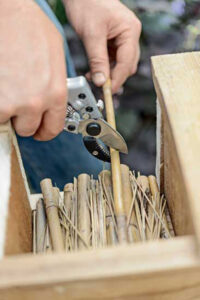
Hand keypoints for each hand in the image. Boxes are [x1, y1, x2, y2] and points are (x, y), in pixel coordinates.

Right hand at [0, 1, 66, 139]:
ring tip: (6, 88)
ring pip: (6, 121)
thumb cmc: (29, 26)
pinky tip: (0, 86)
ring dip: (5, 110)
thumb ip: (54, 86)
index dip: (44, 131)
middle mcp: (34, 102)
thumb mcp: (56, 58)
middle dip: (23, 119)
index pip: (52, 129)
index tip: (39, 130)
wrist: (6, 12)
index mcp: (55, 94)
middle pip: (27, 129)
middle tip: (18, 104)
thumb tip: (51, 101)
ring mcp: (9, 102)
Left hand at [64, 0, 140, 92]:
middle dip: (114, 77)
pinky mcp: (115, 40)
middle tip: (100, 86)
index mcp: (130, 30)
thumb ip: (97, 60)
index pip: (127, 62)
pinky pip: (113, 58)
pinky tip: (94, 69)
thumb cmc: (87, 4)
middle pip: (127, 65)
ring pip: (120, 64)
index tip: (108, 91)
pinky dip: (105, 66)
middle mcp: (130, 34)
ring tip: (93, 76)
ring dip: (108, 73)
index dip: (118, 79)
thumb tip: (101, 82)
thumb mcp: (91, 35)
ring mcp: (124, 37)